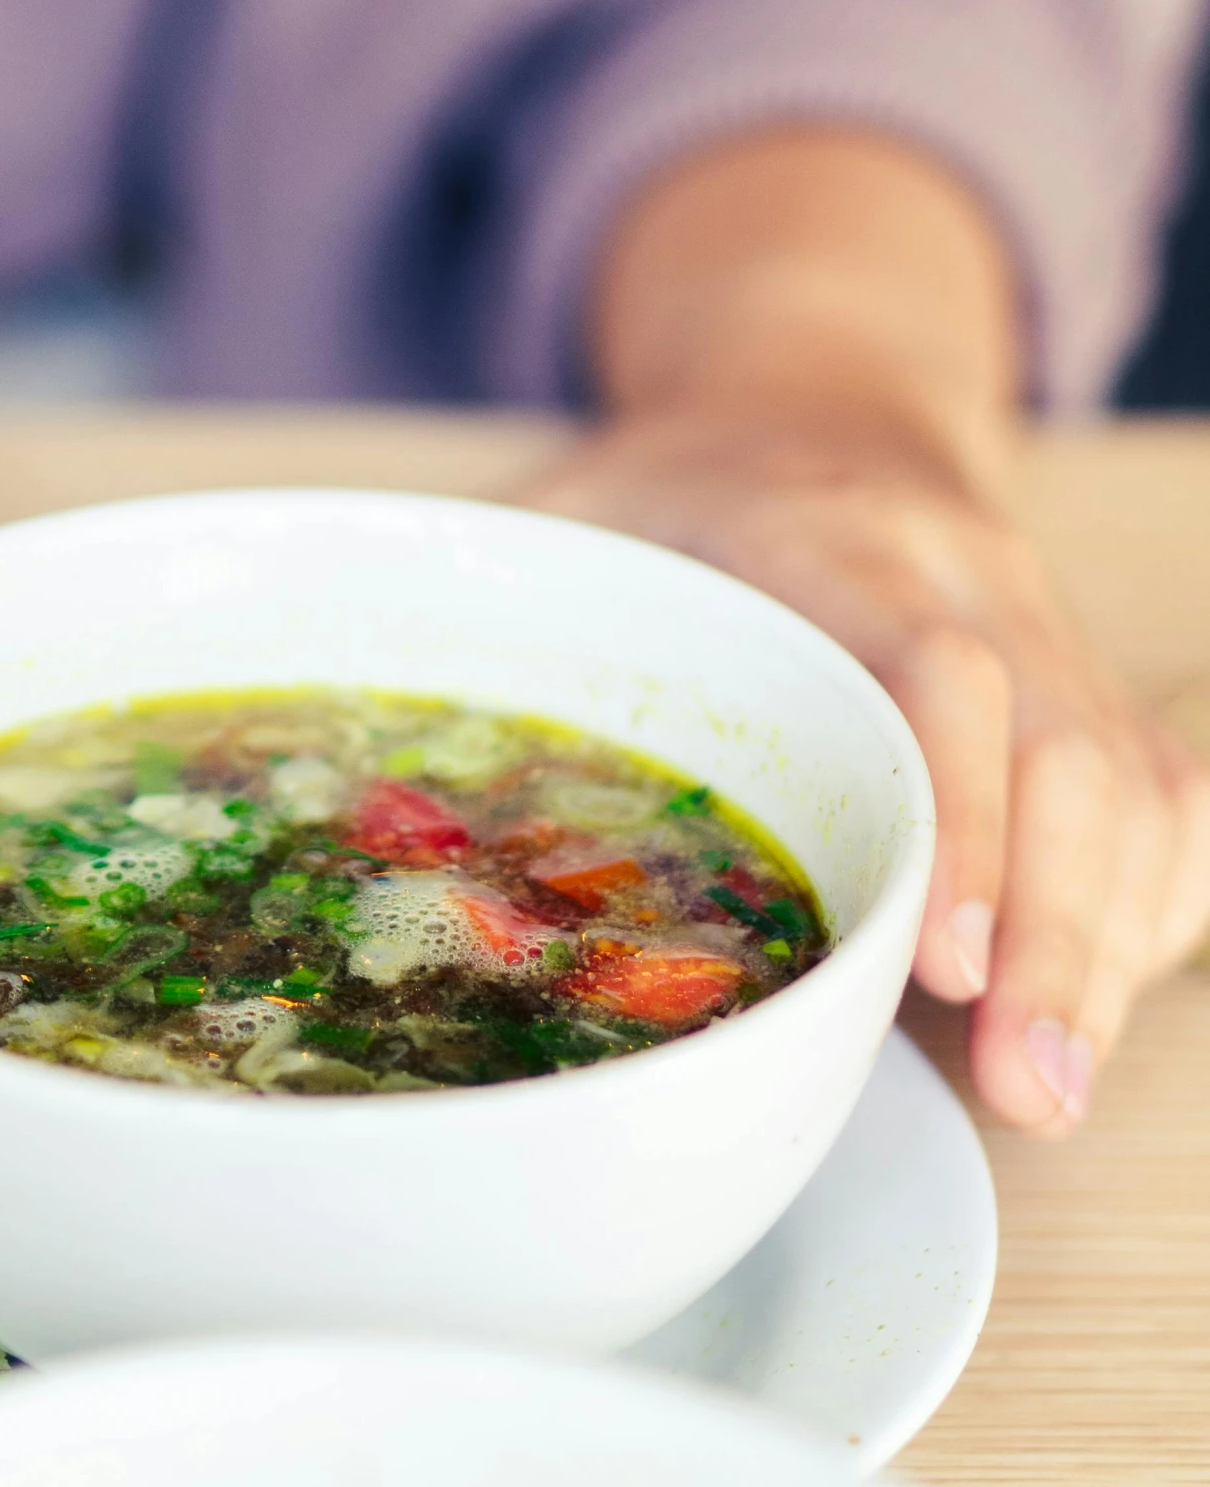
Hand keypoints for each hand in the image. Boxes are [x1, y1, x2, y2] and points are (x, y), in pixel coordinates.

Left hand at [514, 412, 1209, 1132]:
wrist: (824, 392)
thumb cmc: (683, 485)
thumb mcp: (568, 502)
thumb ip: (489, 604)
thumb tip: (358, 742)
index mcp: (828, 536)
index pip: (927, 667)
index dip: (953, 814)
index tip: (942, 962)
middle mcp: (964, 583)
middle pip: (1060, 752)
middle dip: (1054, 928)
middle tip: (1025, 1088)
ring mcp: (1041, 636)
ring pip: (1132, 787)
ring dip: (1106, 946)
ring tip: (1055, 1093)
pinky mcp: (1077, 691)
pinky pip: (1165, 799)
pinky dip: (1145, 908)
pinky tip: (1091, 1009)